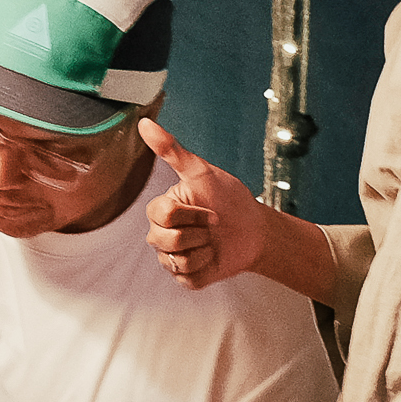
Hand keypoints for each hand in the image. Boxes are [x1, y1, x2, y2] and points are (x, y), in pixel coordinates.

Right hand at [140, 118, 263, 289]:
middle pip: (166, 239)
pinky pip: (188, 276)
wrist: (255, 230)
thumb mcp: (202, 172)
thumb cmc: (229, 199)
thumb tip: (145, 123)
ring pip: (177, 259)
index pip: (161, 214)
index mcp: (161, 210)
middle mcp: (161, 234)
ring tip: (212, 241)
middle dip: (199, 231)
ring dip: (205, 248)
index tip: (209, 209)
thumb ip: (171, 150)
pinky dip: (207, 266)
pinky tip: (213, 256)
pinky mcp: (184, 278)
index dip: (191, 213)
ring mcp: (171, 258)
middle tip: (213, 225)